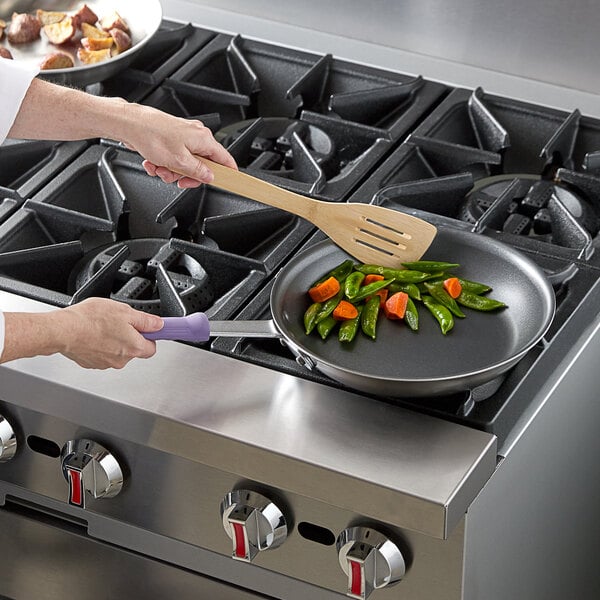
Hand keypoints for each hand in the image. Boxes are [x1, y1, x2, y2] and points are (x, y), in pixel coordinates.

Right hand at [52, 298, 163, 369]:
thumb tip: (158, 324)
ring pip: (116, 351)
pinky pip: (101, 353)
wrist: (62, 330)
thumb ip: (146, 320)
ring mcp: (105, 363)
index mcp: (134, 348)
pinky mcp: (91, 363)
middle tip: (119, 322)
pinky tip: (92, 333)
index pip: (152, 348)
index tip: (147, 329)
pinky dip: (99, 344)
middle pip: (133, 349)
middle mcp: (121, 360)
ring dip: (113, 340)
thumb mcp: (125, 311)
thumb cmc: (91, 320)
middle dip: (129, 336)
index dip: (150, 336)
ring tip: (102, 326)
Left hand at [120, 103, 237, 187]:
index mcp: (203, 138)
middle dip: (187, 175)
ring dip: (171, 171)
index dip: (227, 173)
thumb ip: (198, 171)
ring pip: (186, 164)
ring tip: (159, 169)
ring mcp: (183, 136)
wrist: (130, 124)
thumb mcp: (179, 161)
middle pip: (202, 165)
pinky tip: (154, 163)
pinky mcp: (172, 138)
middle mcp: (196, 135)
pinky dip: (164, 164)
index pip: (225, 159)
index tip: (228, 182)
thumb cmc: (151, 135)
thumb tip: (209, 176)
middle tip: (177, 179)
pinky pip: (174, 158)